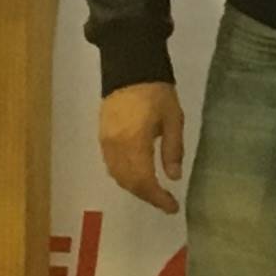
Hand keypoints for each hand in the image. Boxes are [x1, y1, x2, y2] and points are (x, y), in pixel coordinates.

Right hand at [100, 84, 185, 213]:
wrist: (129, 68)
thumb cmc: (157, 91)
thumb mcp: (174, 118)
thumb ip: (173, 149)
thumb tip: (174, 178)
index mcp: (135, 142)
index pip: (143, 180)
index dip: (157, 197)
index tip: (173, 207)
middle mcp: (115, 146)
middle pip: (128, 182)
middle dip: (147, 196)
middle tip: (166, 202)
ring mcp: (105, 141)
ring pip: (117, 175)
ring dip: (135, 188)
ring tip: (155, 192)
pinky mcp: (102, 136)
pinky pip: (111, 165)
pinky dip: (125, 176)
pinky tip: (138, 177)